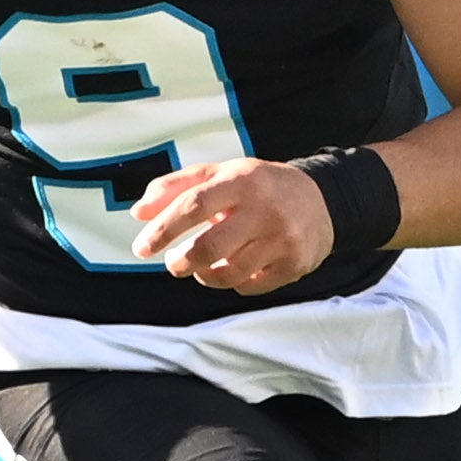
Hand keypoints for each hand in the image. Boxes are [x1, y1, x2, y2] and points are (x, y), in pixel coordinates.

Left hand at [128, 158, 334, 295]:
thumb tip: (138, 212)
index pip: (193, 205)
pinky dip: (233, 283)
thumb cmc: (258, 186)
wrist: (321, 199)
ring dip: (205, 276)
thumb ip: (175, 187)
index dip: (163, 229)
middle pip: (210, 247)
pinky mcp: (294, 264)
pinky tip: (232, 270)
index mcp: (241, 180)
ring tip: (200, 267)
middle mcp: (263, 209)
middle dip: (182, 261)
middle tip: (173, 263)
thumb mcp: (220, 173)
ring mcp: (281, 239)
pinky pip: (251, 287)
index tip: (142, 247)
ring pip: (229, 274)